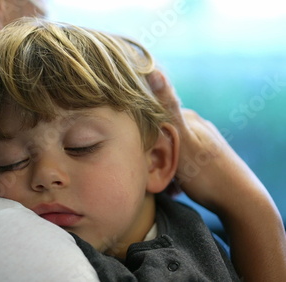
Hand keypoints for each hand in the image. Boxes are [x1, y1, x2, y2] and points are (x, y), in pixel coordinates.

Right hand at [147, 70, 285, 280]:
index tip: (142, 154)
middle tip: (156, 174)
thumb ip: (168, 109)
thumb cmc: (207, 174)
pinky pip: (183, 163)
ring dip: (166, 167)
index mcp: (189, 118)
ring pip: (172, 152)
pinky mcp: (208, 158)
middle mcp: (197, 126)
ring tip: (169, 185)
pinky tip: (178, 188)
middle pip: (163, 136)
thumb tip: (155, 71)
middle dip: (155, 154)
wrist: (242, 202)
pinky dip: (176, 175)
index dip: (144, 135)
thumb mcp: (182, 141)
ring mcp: (204, 142)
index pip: (154, 117)